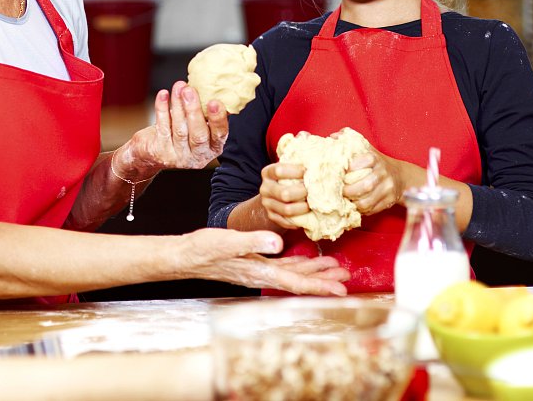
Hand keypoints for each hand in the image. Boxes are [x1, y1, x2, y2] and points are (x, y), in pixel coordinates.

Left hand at [118, 81, 227, 177]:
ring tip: (178, 88)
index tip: (214, 102)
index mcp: (212, 147)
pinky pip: (162, 127)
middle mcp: (197, 155)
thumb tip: (211, 86)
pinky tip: (163, 95)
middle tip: (190, 91)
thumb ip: (206, 113)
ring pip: (180, 129)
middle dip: (194, 110)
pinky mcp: (161, 151)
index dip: (218, 119)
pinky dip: (162, 109)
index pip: (220, 135)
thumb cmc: (181, 134)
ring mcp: (178, 155)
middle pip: (198, 135)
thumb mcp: (197, 127)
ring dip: (178, 105)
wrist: (153, 153)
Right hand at [178, 229, 349, 295]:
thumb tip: (277, 243)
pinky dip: (297, 264)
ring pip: (293, 273)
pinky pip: (281, 266)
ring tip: (335, 268)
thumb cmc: (204, 250)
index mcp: (260, 271)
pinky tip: (306, 261)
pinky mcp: (253, 263)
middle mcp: (262, 274)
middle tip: (347, 277)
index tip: (341, 289)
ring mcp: (258, 270)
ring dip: (314, 271)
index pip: (296, 283)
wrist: (186, 256)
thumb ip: (254, 242)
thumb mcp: (229, 242)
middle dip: (324, 280)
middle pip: (300, 281)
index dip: (320, 286)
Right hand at [258, 163, 309, 230]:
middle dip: (302, 193)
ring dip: (303, 208)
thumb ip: (298, 166)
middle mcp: (265, 188)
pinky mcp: (272, 216)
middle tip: (311, 191)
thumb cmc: (289, 178)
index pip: (279, 171)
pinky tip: (306, 214)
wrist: (276, 195)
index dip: (296, 172)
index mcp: (268, 173)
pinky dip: (299, 219)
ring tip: (311, 204)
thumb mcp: (289, 169)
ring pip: (287, 209)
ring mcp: (267, 204)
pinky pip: (287, 221)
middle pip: (284, 193)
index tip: (307, 172)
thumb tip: (317, 168)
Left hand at [342, 145, 407, 216]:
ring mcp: (388, 189)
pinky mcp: (389, 201)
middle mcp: (384, 173)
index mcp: (376, 158)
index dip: (351, 167)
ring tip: (345, 200)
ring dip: (353, 203)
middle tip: (340, 191)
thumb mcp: (366, 148)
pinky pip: (372, 210)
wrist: (400, 176)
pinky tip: (355, 206)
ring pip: (367, 201)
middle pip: (366, 186)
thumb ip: (349, 140)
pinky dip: (361, 210)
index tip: (341, 172)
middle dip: (349, 191)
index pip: (366, 161)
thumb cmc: (376, 162)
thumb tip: (333, 137)